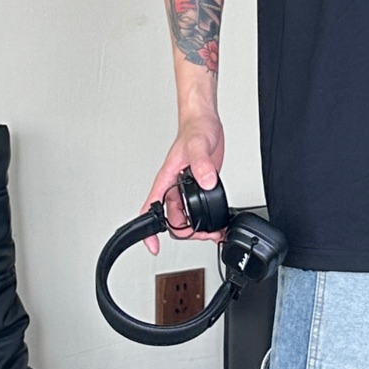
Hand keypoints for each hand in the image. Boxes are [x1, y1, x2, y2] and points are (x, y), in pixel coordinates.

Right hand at [141, 114, 225, 253]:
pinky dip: (209, 217)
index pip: (150, 209)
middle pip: (173, 220)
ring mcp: (186, 188)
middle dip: (188, 232)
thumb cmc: (195, 129)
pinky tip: (219, 220)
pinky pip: (200, 208)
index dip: (149, 231)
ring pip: (187, 217)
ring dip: (199, 227)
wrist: (205, 123)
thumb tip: (206, 182)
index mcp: (166, 179)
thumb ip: (201, 164)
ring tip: (215, 230)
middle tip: (205, 234)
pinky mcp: (199, 187)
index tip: (153, 246)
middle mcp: (174, 186)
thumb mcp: (198, 145)